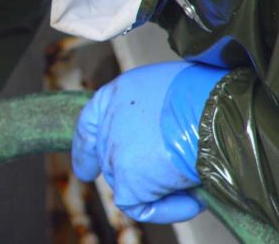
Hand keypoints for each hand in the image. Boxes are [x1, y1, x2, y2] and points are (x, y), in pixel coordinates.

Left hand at [72, 61, 227, 222]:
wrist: (217, 112)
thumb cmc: (208, 97)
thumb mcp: (172, 92)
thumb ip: (153, 115)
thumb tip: (160, 143)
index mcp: (116, 95)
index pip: (89, 124)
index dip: (86, 148)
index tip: (86, 170)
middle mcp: (108, 122)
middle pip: (110, 158)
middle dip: (136, 173)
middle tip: (169, 180)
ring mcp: (113, 150)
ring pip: (128, 183)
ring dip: (161, 187)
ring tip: (196, 178)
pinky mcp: (126, 177)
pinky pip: (140, 206)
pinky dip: (168, 209)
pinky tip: (193, 200)